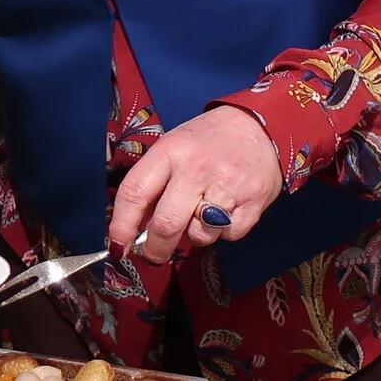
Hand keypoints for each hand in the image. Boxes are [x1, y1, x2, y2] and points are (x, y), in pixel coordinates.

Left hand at [105, 106, 283, 265]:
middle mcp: (197, 168)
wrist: (262, 126)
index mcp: (170, 151)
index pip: (135, 193)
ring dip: (196, 236)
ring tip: (202, 214)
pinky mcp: (254, 201)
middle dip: (156, 249)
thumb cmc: (208, 141)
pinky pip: (229, 236)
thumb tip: (135, 229)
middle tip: (156, 254)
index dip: (121, 226)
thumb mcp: (174, 148)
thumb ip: (154, 185)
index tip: (118, 247)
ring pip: (199, 236)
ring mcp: (227, 185)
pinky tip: (227, 209)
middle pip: (166, 225)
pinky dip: (224, 232)